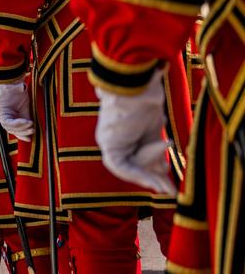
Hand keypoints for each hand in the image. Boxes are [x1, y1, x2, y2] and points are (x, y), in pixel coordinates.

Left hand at [0, 79, 34, 140]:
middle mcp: (0, 114)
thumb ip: (25, 117)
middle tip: (32, 132)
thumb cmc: (18, 90)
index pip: (12, 128)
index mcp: (6, 114)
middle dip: (22, 132)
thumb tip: (32, 128)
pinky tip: (27, 122)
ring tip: (31, 127)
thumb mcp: (24, 106)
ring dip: (21, 128)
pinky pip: (7, 121)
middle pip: (9, 129)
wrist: (12, 79)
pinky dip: (18, 123)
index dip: (21, 134)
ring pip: (8, 127)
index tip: (30, 139)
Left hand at [96, 72, 175, 194]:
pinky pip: (121, 166)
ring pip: (129, 167)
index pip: (138, 156)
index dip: (153, 168)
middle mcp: (114, 136)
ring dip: (149, 179)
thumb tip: (164, 162)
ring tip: (168, 190)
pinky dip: (139, 175)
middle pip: (135, 164)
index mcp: (125, 130)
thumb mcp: (154, 125)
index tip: (168, 176)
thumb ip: (155, 144)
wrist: (137, 84)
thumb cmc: (147, 96)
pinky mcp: (107, 143)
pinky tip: (155, 183)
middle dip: (153, 178)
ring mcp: (108, 140)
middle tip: (170, 191)